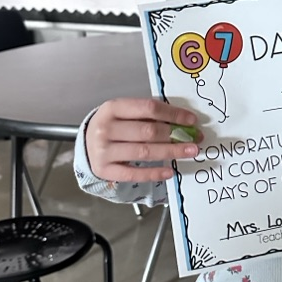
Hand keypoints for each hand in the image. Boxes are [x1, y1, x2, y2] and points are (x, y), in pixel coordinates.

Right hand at [85, 97, 201, 182]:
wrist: (86, 144)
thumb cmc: (112, 126)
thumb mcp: (125, 113)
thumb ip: (149, 115)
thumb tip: (184, 123)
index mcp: (113, 107)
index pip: (149, 108)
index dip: (173, 114)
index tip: (191, 120)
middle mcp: (106, 128)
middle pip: (148, 131)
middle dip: (176, 135)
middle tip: (195, 139)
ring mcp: (103, 151)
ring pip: (144, 152)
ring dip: (171, 152)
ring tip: (189, 152)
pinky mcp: (105, 170)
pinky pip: (134, 173)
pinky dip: (154, 173)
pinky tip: (170, 171)